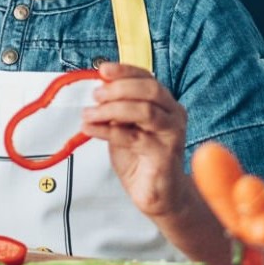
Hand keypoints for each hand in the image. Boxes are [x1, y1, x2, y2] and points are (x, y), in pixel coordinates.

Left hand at [81, 62, 188, 218]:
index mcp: (165, 104)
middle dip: (119, 88)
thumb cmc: (142, 158)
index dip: (125, 71)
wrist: (157, 194)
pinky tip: (91, 129)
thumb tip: (98, 89)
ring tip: (90, 114)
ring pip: (145, 111)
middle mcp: (173, 115)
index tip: (103, 70)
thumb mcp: (124, 126)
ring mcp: (172, 135)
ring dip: (111, 109)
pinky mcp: (165, 155)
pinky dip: (108, 131)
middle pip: (150, 90)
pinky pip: (134, 137)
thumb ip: (116, 109)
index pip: (147, 78)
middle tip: (96, 96)